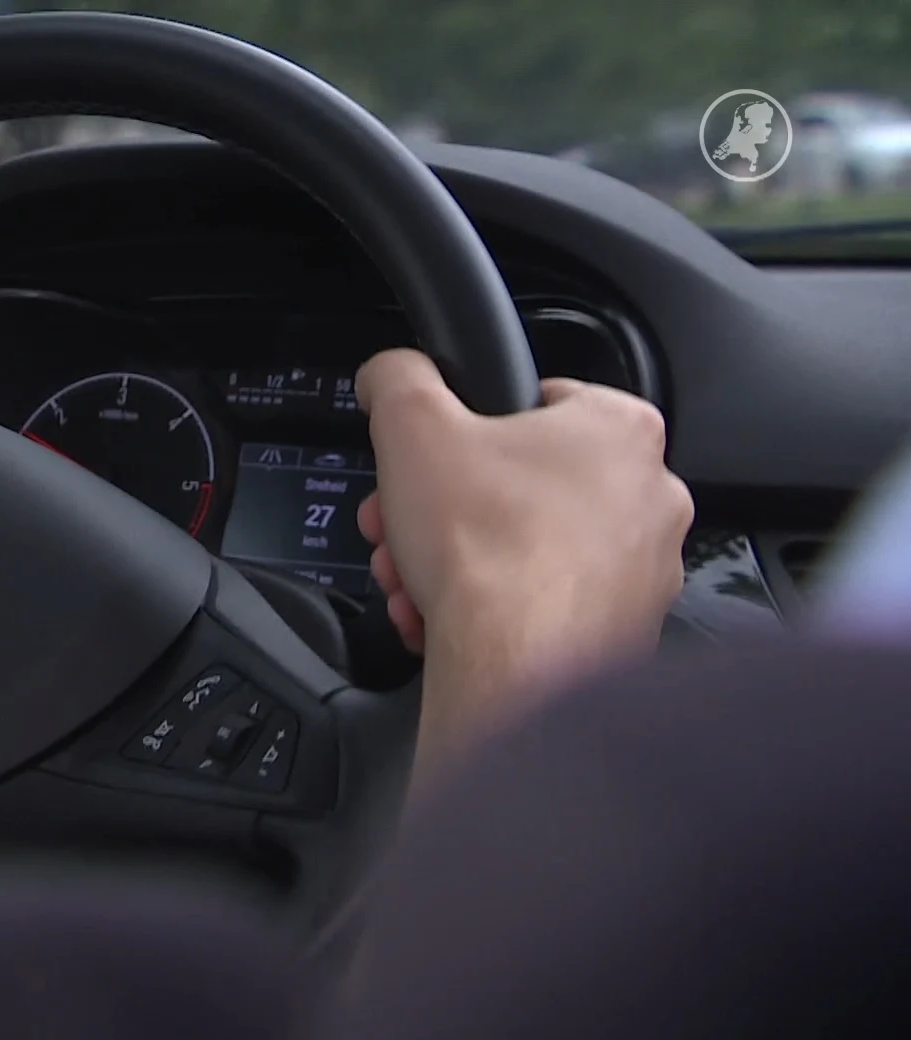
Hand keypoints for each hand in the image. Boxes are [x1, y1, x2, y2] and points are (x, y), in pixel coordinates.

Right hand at [354, 349, 692, 768]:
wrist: (516, 666)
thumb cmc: (488, 550)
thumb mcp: (412, 425)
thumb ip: (398, 379)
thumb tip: (391, 373)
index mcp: (619, 429)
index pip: (537, 401)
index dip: (467, 427)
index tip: (432, 456)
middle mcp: (650, 497)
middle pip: (524, 483)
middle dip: (448, 505)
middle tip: (404, 522)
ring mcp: (644, 571)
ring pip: (530, 549)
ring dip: (462, 560)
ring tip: (414, 577)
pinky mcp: (624, 630)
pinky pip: (545, 605)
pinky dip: (492, 609)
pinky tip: (443, 618)